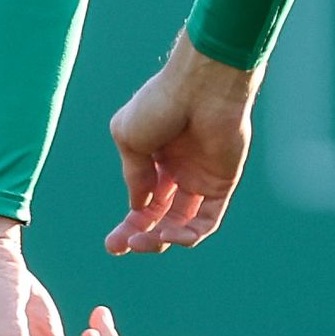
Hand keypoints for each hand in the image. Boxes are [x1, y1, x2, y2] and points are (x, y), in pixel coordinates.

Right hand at [104, 33, 258, 254]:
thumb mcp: (129, 138)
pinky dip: (189, 233)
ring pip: (182, 223)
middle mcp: (177, 172)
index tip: (112, 243)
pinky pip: (207, 219)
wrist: (200, 89)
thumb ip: (134, 175)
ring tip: (146, 241)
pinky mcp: (221, 184)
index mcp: (153, 159)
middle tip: (122, 247)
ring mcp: (200, 179)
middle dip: (140, 235)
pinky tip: (170, 235)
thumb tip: (140, 207)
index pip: (142, 201)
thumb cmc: (160, 104)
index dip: (128, 223)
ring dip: (162, 239)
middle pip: (159, 216)